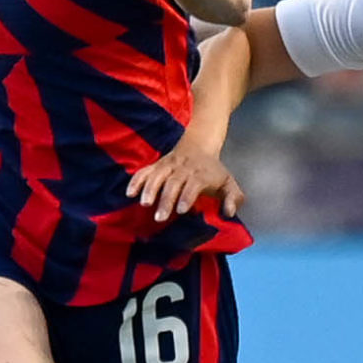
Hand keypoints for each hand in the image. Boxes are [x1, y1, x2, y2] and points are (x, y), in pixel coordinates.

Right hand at [127, 141, 244, 224]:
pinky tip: (129, 193)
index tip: (181, 210)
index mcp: (201, 173)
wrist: (199, 145)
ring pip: (157, 175)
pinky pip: (144, 171)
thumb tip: (230, 213)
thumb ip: (233, 198)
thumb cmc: (213, 171)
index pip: (193, 184)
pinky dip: (136, 181)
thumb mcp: (229, 183)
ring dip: (150, 189)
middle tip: (159, 217)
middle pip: (173, 182)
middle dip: (166, 199)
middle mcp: (184, 168)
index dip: (187, 196)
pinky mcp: (157, 165)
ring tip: (144, 204)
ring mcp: (168, 165)